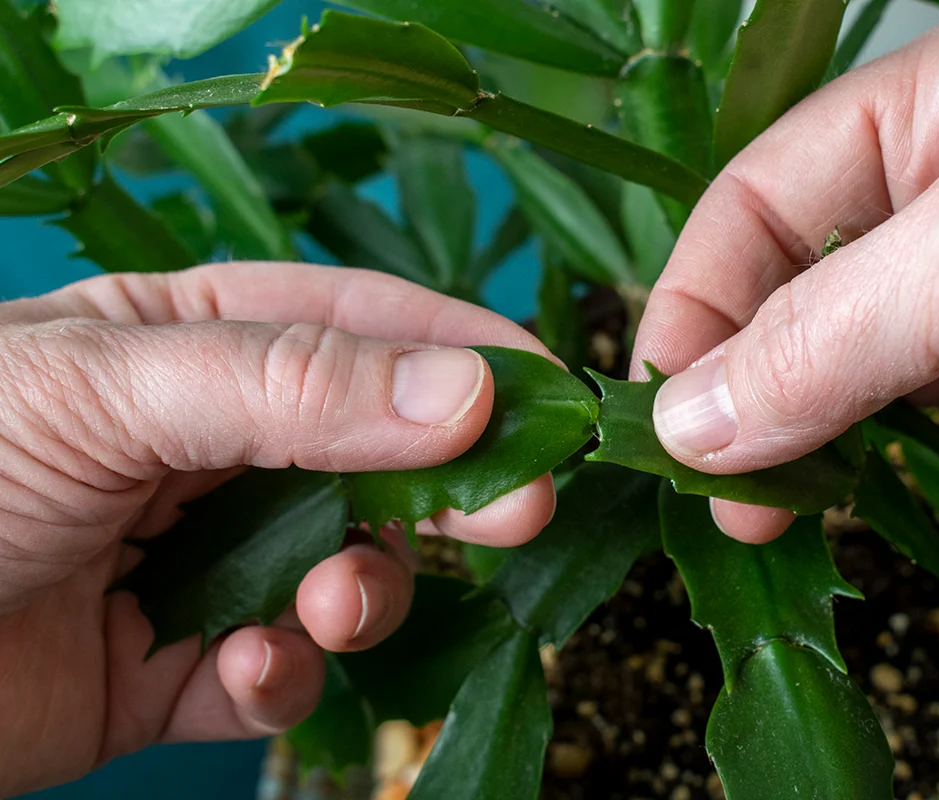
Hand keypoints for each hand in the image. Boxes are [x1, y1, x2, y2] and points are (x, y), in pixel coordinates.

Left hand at [0, 262, 556, 794]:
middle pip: (382, 456)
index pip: (368, 330)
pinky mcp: (186, 667)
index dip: (470, 358)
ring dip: (366, 591)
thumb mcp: (111, 389)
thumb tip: (467, 389)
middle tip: (519, 509)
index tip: (560, 399)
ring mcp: (209, 560)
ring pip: (351, 569)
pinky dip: (285, 676)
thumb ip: (293, 386)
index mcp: (202, 344)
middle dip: (452, 483)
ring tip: (335, 605)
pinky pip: (282, 670)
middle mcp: (220, 447)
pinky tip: (244, 671)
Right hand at [634, 0, 938, 541]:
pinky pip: (909, 406)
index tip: (663, 406)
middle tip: (710, 482)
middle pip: (794, 277)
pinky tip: (833, 494)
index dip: (698, 295)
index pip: (762, 191)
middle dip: (739, 374)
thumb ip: (822, 335)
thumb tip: (686, 422)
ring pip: (845, 351)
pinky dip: (860, 452)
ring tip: (762, 508)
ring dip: (792, 425)